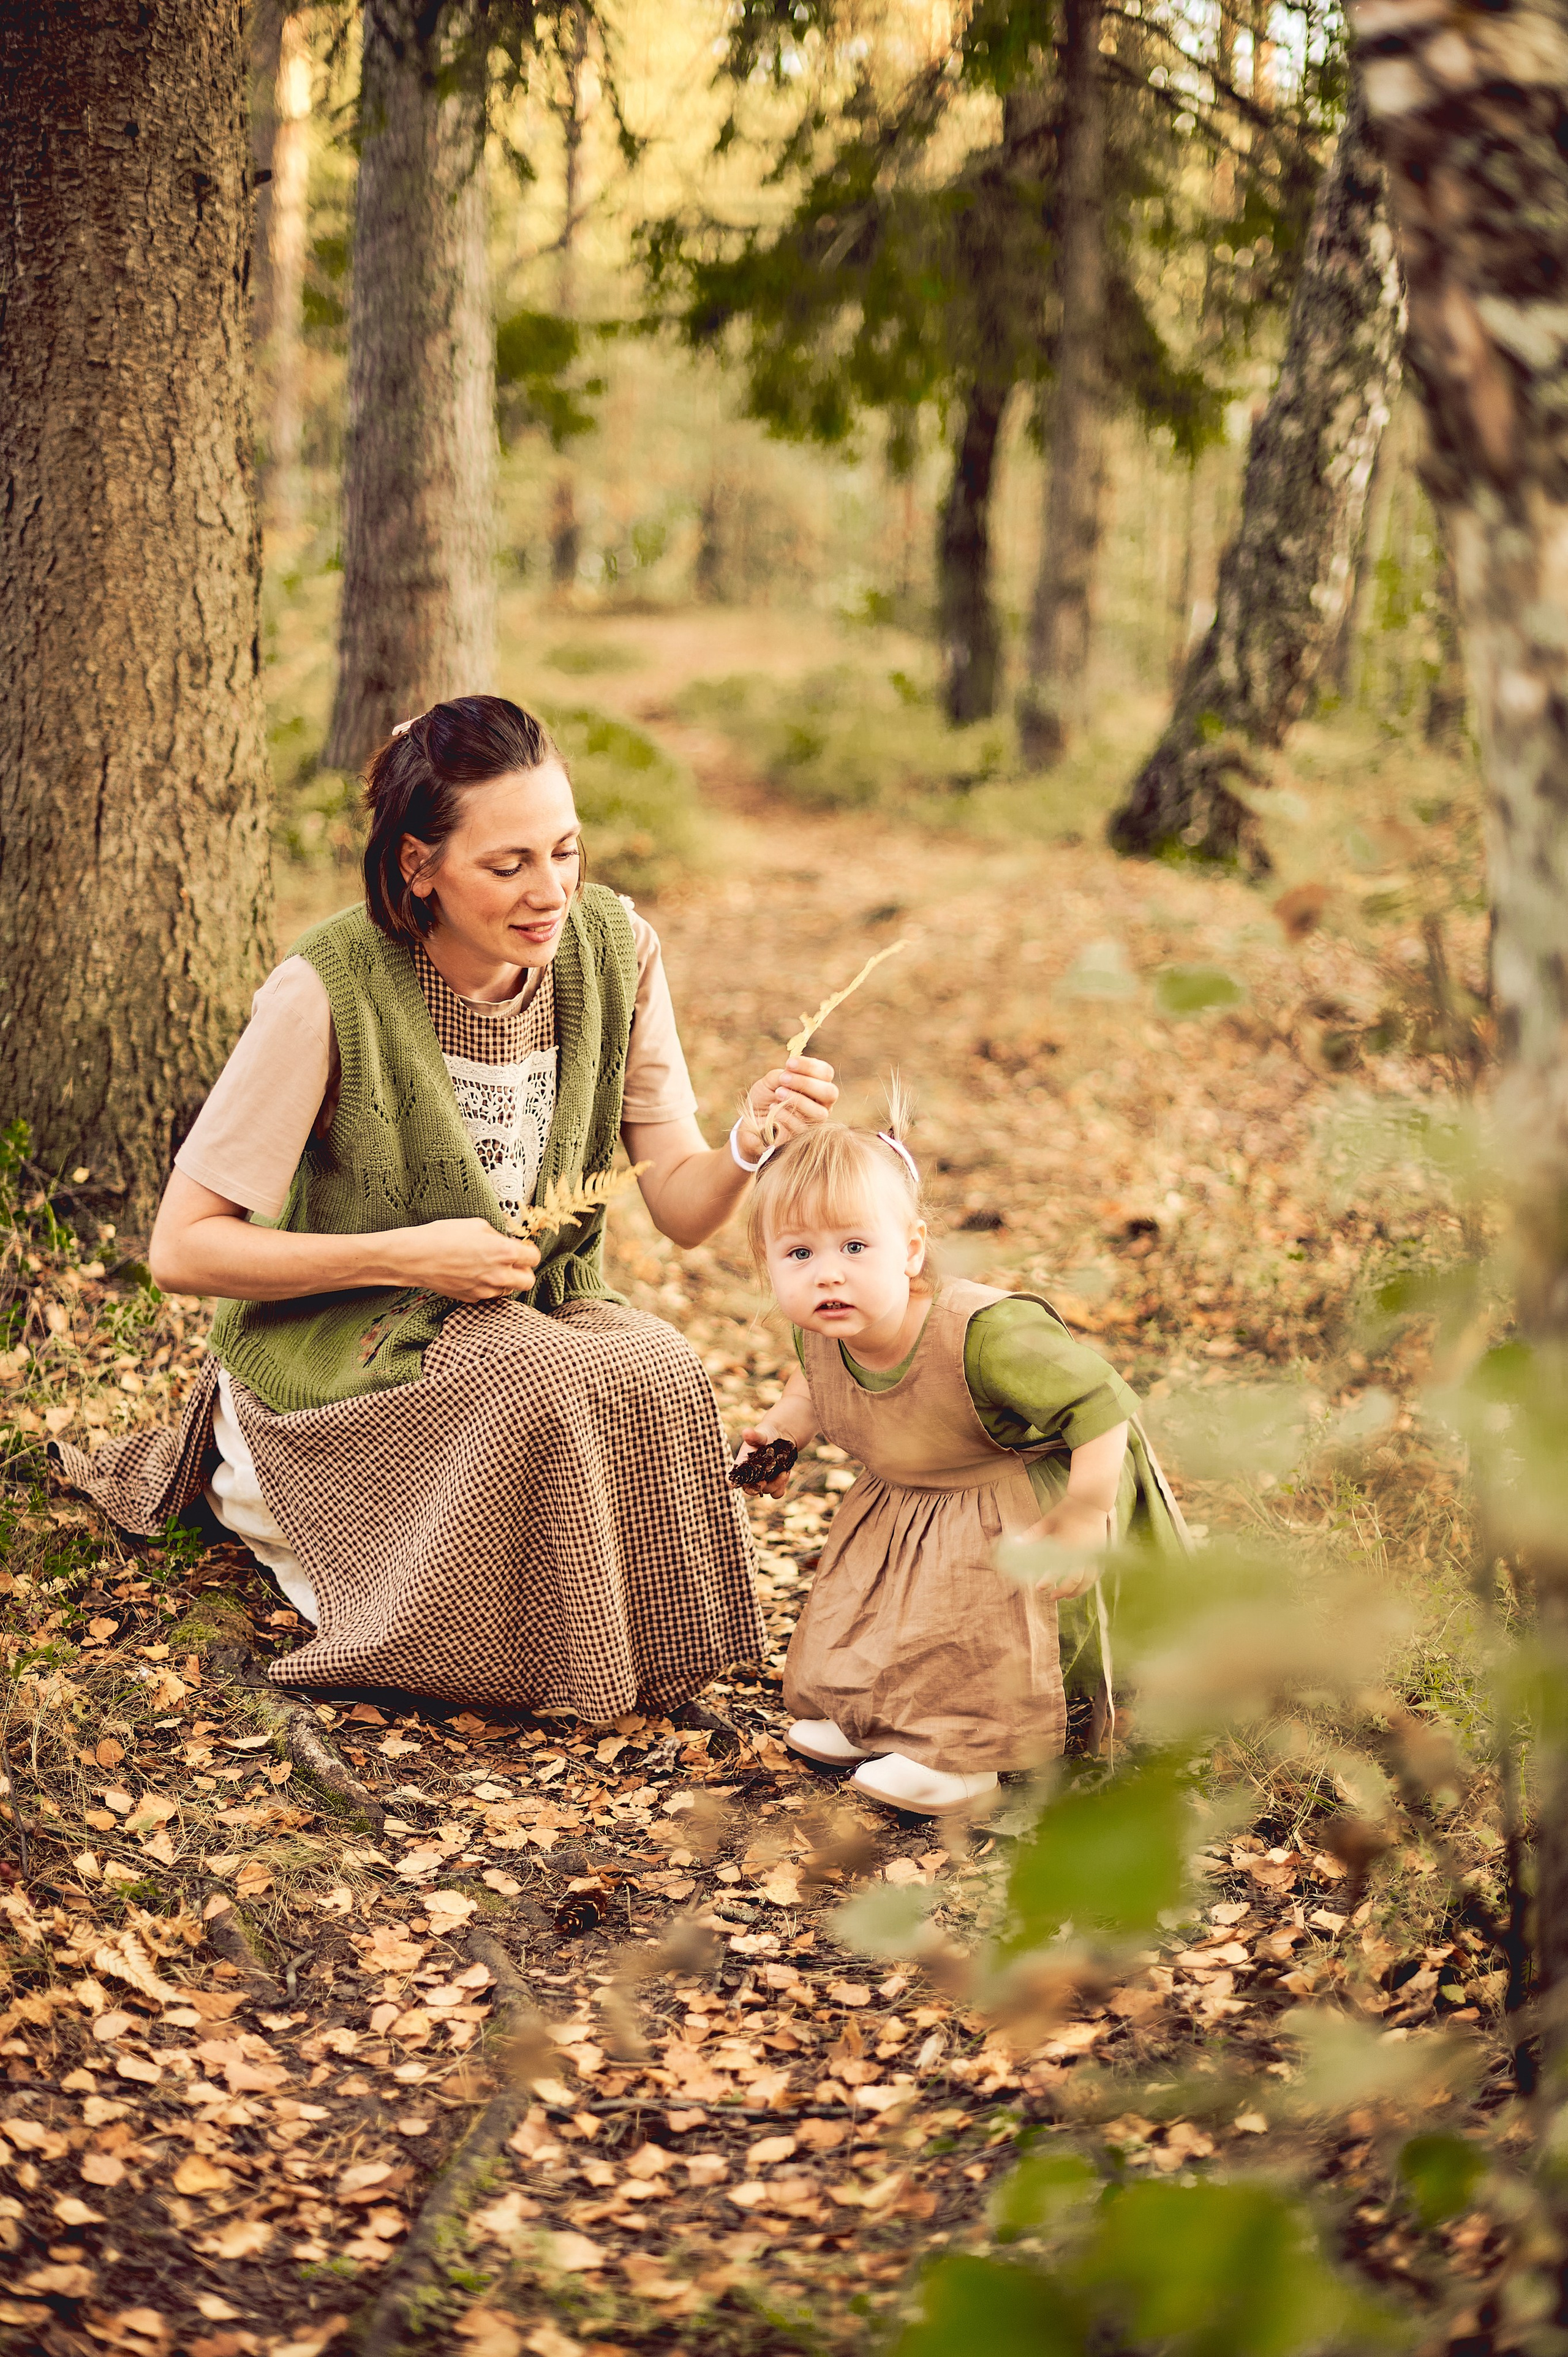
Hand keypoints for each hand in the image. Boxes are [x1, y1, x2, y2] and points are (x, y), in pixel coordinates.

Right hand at [393, 1218, 539, 1302]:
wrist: (415, 1257)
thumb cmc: (442, 1236)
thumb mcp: (476, 1225)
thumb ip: (498, 1236)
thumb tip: (506, 1241)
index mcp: (504, 1252)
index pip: (534, 1258)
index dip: (529, 1251)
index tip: (523, 1248)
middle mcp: (499, 1275)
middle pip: (528, 1281)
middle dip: (524, 1271)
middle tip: (513, 1262)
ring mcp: (485, 1290)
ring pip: (509, 1290)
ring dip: (505, 1280)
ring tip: (490, 1267)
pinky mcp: (472, 1298)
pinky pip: (489, 1295)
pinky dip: (487, 1286)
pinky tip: (474, 1274)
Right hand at [734, 1424, 795, 1497]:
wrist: (781, 1437)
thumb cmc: (765, 1435)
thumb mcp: (760, 1435)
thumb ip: (753, 1436)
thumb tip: (746, 1432)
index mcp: (742, 1465)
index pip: (732, 1478)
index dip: (733, 1482)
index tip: (736, 1482)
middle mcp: (751, 1476)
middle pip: (749, 1490)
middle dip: (756, 1487)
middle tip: (764, 1481)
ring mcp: (764, 1481)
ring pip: (766, 1491)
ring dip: (775, 1484)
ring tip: (783, 1472)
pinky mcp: (776, 1483)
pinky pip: (777, 1493)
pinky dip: (781, 1486)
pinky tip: (786, 1473)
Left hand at [736, 1055, 837, 1160]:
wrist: (752, 1121)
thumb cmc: (765, 1098)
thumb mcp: (770, 1081)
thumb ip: (783, 1074)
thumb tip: (792, 1073)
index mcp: (817, 1085)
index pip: (826, 1073)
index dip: (810, 1066)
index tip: (789, 1063)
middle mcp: (822, 1104)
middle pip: (830, 1093)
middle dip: (806, 1083)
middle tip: (783, 1078)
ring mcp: (815, 1122)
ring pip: (820, 1113)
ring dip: (797, 1100)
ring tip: (777, 1093)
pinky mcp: (804, 1137)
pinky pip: (803, 1128)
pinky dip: (787, 1115)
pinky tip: (773, 1109)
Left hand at [1025, 1499, 1113, 1598]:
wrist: (1092, 1500)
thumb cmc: (1068, 1509)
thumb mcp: (1049, 1520)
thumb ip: (1034, 1534)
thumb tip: (1016, 1543)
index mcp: (1068, 1546)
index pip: (1057, 1570)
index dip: (1048, 1581)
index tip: (1039, 1587)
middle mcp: (1083, 1552)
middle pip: (1075, 1580)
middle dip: (1063, 1591)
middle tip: (1052, 1596)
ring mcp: (1094, 1552)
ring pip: (1089, 1579)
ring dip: (1079, 1590)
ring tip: (1069, 1596)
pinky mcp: (1101, 1550)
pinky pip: (1098, 1571)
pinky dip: (1091, 1581)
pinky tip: (1084, 1584)